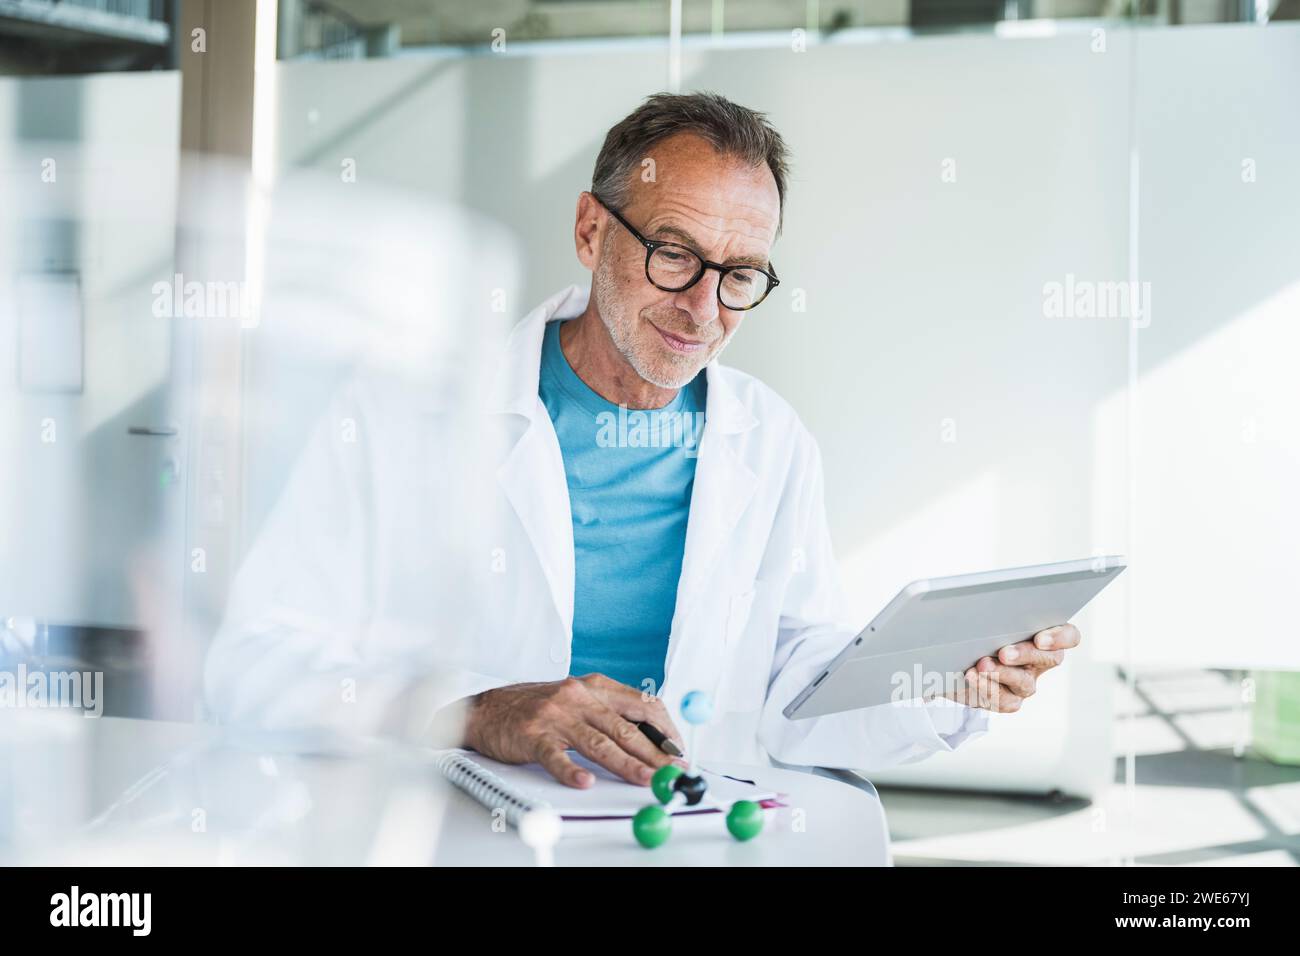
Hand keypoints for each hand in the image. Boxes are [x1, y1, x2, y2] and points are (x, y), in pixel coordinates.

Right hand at [463, 674, 686, 788]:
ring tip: (646, 779)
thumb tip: (651, 735)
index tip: (677, 748)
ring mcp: (556, 716)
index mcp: (594, 686)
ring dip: (627, 764)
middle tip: (673, 770)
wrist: (487, 709)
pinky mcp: (534, 736)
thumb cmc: (536, 707)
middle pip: (625, 726)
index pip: (641, 703)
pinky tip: (584, 782)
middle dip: (655, 752)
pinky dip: (571, 771)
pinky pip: (556, 756)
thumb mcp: (577, 698)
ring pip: (599, 742)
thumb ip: (609, 711)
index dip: (664, 728)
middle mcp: (578, 697)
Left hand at [944, 624, 1080, 712]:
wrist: (955, 659)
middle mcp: (1039, 661)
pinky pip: (1004, 700)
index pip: (1069, 636)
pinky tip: (971, 677)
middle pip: (1050, 659)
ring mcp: (1025, 682)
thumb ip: (996, 611)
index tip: (1040, 638)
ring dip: (1002, 673)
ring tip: (981, 665)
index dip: (1061, 638)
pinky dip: (986, 688)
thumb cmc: (975, 630)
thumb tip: (984, 603)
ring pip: (1024, 682)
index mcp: (1043, 635)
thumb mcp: (985, 616)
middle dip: (1026, 654)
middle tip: (1003, 653)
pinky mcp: (1008, 700)